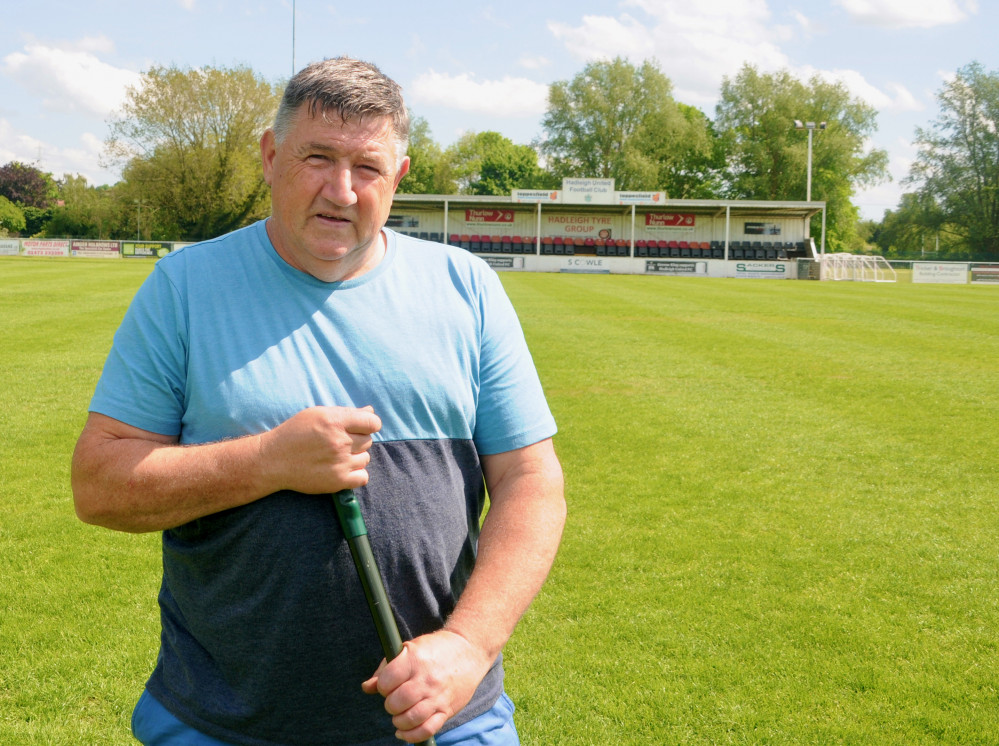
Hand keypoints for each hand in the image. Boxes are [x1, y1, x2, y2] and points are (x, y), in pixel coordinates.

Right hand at [257, 405, 380, 493]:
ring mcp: (340, 463)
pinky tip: (343, 469)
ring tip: (337, 456)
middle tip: (339, 443)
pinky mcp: (337, 481)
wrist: (272, 460)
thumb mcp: (317, 414)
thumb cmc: (294, 433)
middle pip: (368, 440)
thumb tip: (371, 412)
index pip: (373, 423)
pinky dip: (356, 474)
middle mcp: (339, 442)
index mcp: (334, 421)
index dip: (369, 425)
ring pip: (365, 458)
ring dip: (355, 457)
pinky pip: (363, 477)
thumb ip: (346, 413)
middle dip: (357, 440)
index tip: (360, 428)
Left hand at [361, 630, 492, 742]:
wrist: (469, 650)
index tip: (388, 685)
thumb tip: (367, 687)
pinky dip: (411, 736)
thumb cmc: (435, 649)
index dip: (383, 686)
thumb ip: (386, 668)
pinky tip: (403, 732)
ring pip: (410, 719)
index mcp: (415, 660)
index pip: (387, 681)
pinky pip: (427, 730)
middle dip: (390, 705)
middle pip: (397, 702)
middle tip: (395, 700)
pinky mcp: (447, 710)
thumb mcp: (410, 648)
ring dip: (399, 721)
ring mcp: (438, 696)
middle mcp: (427, 679)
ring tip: (399, 715)